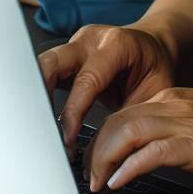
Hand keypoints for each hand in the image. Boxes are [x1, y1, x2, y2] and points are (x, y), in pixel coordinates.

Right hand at [38, 24, 178, 148]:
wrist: (155, 48)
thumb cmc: (156, 69)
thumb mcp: (156, 93)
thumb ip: (132, 119)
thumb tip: (113, 153)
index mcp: (116, 44)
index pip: (86, 81)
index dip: (73, 112)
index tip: (68, 138)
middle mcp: (90, 39)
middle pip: (51, 63)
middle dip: (40, 97)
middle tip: (40, 130)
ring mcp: (74, 44)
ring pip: (42, 66)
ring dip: (36, 97)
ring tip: (38, 128)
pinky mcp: (65, 56)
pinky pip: (45, 73)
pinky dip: (41, 95)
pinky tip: (41, 118)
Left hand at [84, 88, 192, 192]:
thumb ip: (173, 133)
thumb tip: (147, 153)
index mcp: (171, 99)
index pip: (122, 114)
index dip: (100, 139)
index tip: (93, 160)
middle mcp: (171, 105)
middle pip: (115, 122)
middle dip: (94, 152)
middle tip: (88, 177)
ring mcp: (183, 122)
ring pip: (125, 132)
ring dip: (104, 159)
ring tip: (98, 183)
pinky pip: (151, 152)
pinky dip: (129, 167)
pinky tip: (119, 181)